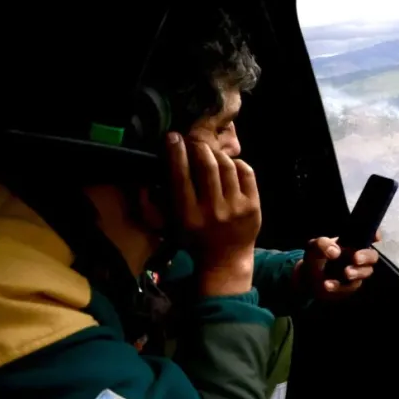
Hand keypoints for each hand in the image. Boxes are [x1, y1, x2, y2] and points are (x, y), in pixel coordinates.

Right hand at [166, 132, 260, 295]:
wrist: (226, 261)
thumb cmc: (194, 240)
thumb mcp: (171, 225)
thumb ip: (155, 204)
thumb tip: (145, 178)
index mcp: (188, 216)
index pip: (181, 176)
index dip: (176, 152)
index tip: (173, 137)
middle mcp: (212, 211)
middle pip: (207, 166)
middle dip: (199, 147)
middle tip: (195, 141)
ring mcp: (235, 208)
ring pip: (227, 166)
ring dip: (217, 154)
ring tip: (211, 153)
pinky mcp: (253, 206)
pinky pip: (246, 173)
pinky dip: (237, 164)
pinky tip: (230, 165)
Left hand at [294, 230, 381, 299]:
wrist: (308, 281)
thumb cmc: (315, 259)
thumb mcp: (313, 248)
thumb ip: (322, 244)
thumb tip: (335, 251)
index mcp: (351, 242)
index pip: (368, 235)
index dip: (375, 235)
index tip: (374, 238)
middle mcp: (357, 255)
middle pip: (372, 255)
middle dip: (367, 257)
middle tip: (356, 259)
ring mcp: (357, 271)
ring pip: (366, 271)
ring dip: (357, 272)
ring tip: (345, 273)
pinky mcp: (352, 285)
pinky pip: (351, 286)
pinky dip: (339, 286)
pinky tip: (327, 284)